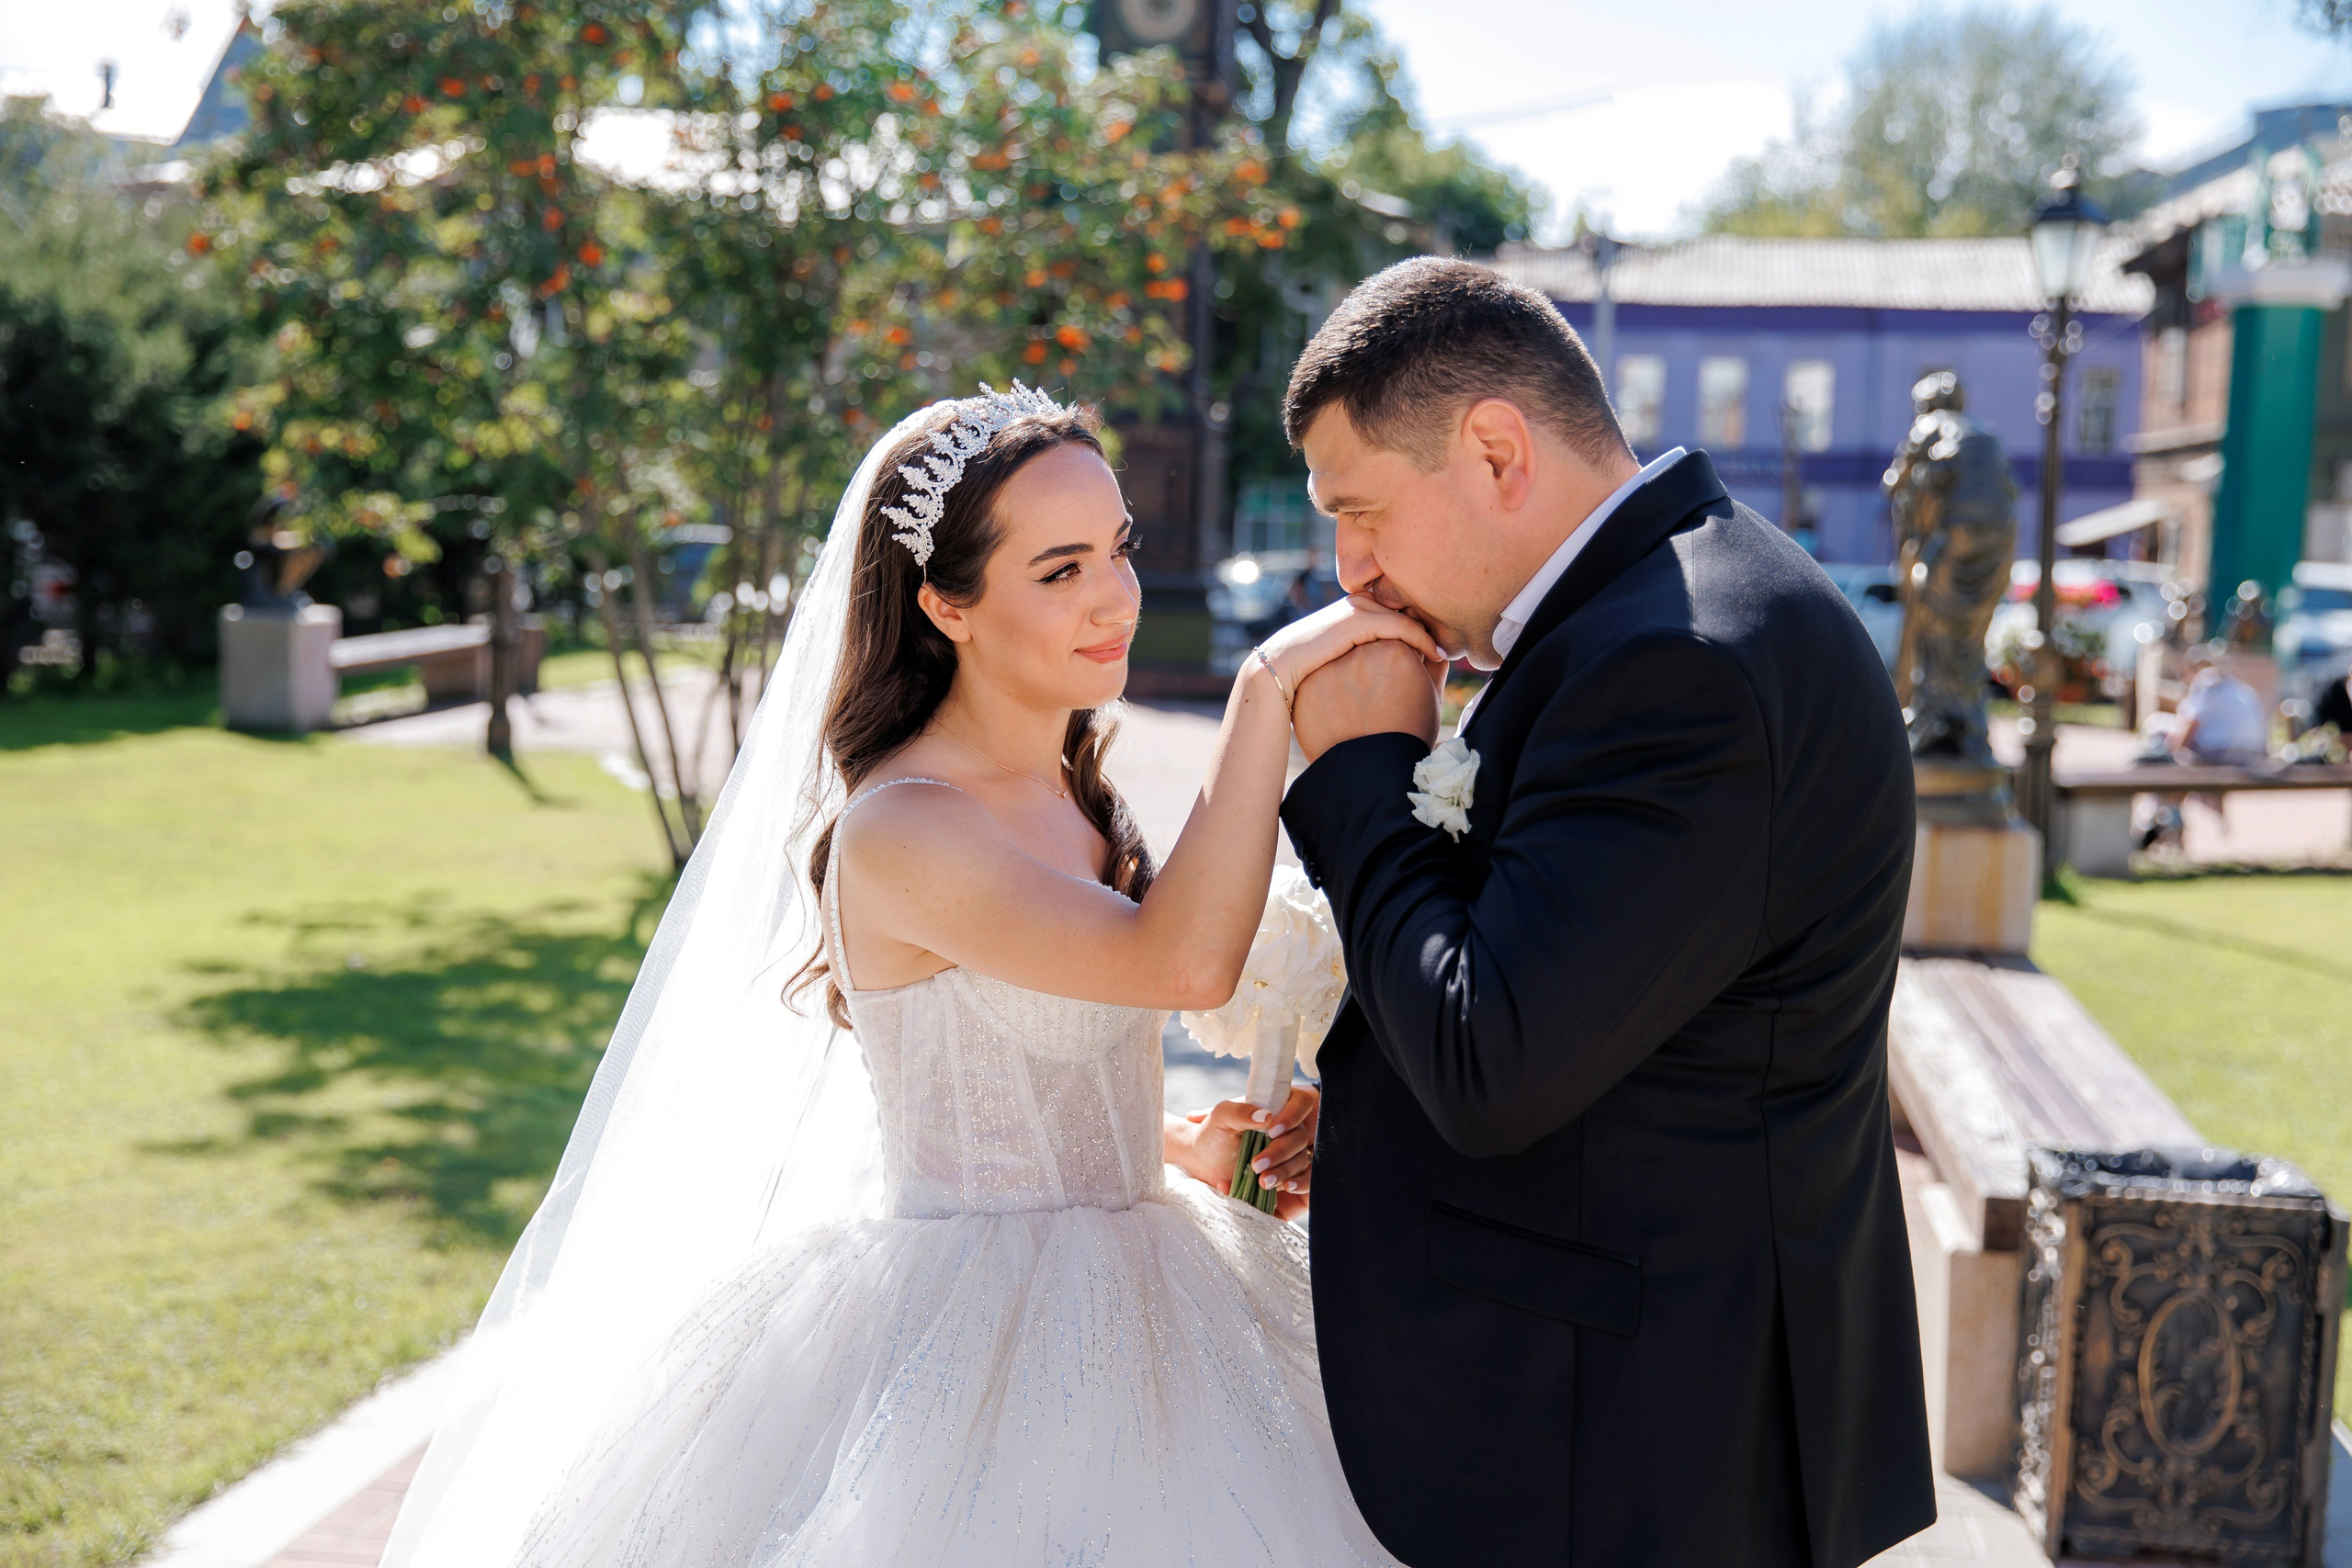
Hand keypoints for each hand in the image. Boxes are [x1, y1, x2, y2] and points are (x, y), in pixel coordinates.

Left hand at [1164, 1085, 1320, 1221]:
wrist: (1205, 1165)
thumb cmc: (1214, 1135)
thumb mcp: (1221, 1118)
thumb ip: (1240, 1111)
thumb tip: (1265, 1116)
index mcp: (1276, 1107)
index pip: (1300, 1102)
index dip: (1292, 1115)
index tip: (1271, 1130)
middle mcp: (1288, 1130)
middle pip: (1300, 1136)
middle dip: (1280, 1151)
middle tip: (1257, 1164)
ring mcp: (1292, 1153)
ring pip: (1302, 1159)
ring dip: (1284, 1170)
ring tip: (1263, 1181)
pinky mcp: (1292, 1176)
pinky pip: (1307, 1180)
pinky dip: (1299, 1184)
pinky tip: (1285, 1187)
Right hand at [1257, 595, 1440, 696]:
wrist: (1276, 676)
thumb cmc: (1305, 681)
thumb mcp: (1339, 667)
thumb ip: (1363, 661)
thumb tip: (1388, 675)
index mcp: (1353, 613)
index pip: (1395, 615)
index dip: (1420, 631)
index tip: (1441, 651)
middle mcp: (1355, 604)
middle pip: (1404, 610)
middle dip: (1429, 626)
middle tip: (1454, 646)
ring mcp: (1355, 610)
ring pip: (1404, 616)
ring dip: (1429, 632)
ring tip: (1448, 651)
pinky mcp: (1356, 620)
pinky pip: (1398, 627)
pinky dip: (1420, 639)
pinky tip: (1436, 654)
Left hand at [1292, 639, 1440, 761]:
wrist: (1373, 774)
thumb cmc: (1409, 735)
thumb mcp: (1431, 696)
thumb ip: (1434, 665)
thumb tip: (1431, 647)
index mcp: (1396, 648)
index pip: (1394, 639)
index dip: (1396, 662)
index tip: (1396, 684)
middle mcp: (1361, 650)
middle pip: (1365, 646)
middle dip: (1370, 665)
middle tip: (1375, 697)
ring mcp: (1331, 666)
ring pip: (1339, 661)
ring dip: (1346, 676)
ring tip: (1356, 708)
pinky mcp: (1308, 685)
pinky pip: (1318, 681)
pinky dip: (1326, 694)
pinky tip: (1338, 715)